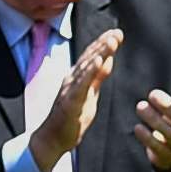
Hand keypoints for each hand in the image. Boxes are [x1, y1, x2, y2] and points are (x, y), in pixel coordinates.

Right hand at [28, 25, 126, 169]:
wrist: (53, 139)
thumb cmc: (73, 118)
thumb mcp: (90, 94)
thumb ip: (98, 77)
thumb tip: (108, 59)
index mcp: (78, 78)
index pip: (92, 57)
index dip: (103, 44)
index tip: (116, 32)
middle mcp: (72, 80)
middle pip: (89, 58)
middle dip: (103, 44)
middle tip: (117, 32)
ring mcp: (70, 90)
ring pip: (86, 68)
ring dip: (99, 53)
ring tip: (111, 41)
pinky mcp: (70, 102)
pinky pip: (82, 85)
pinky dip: (90, 72)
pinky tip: (99, 62)